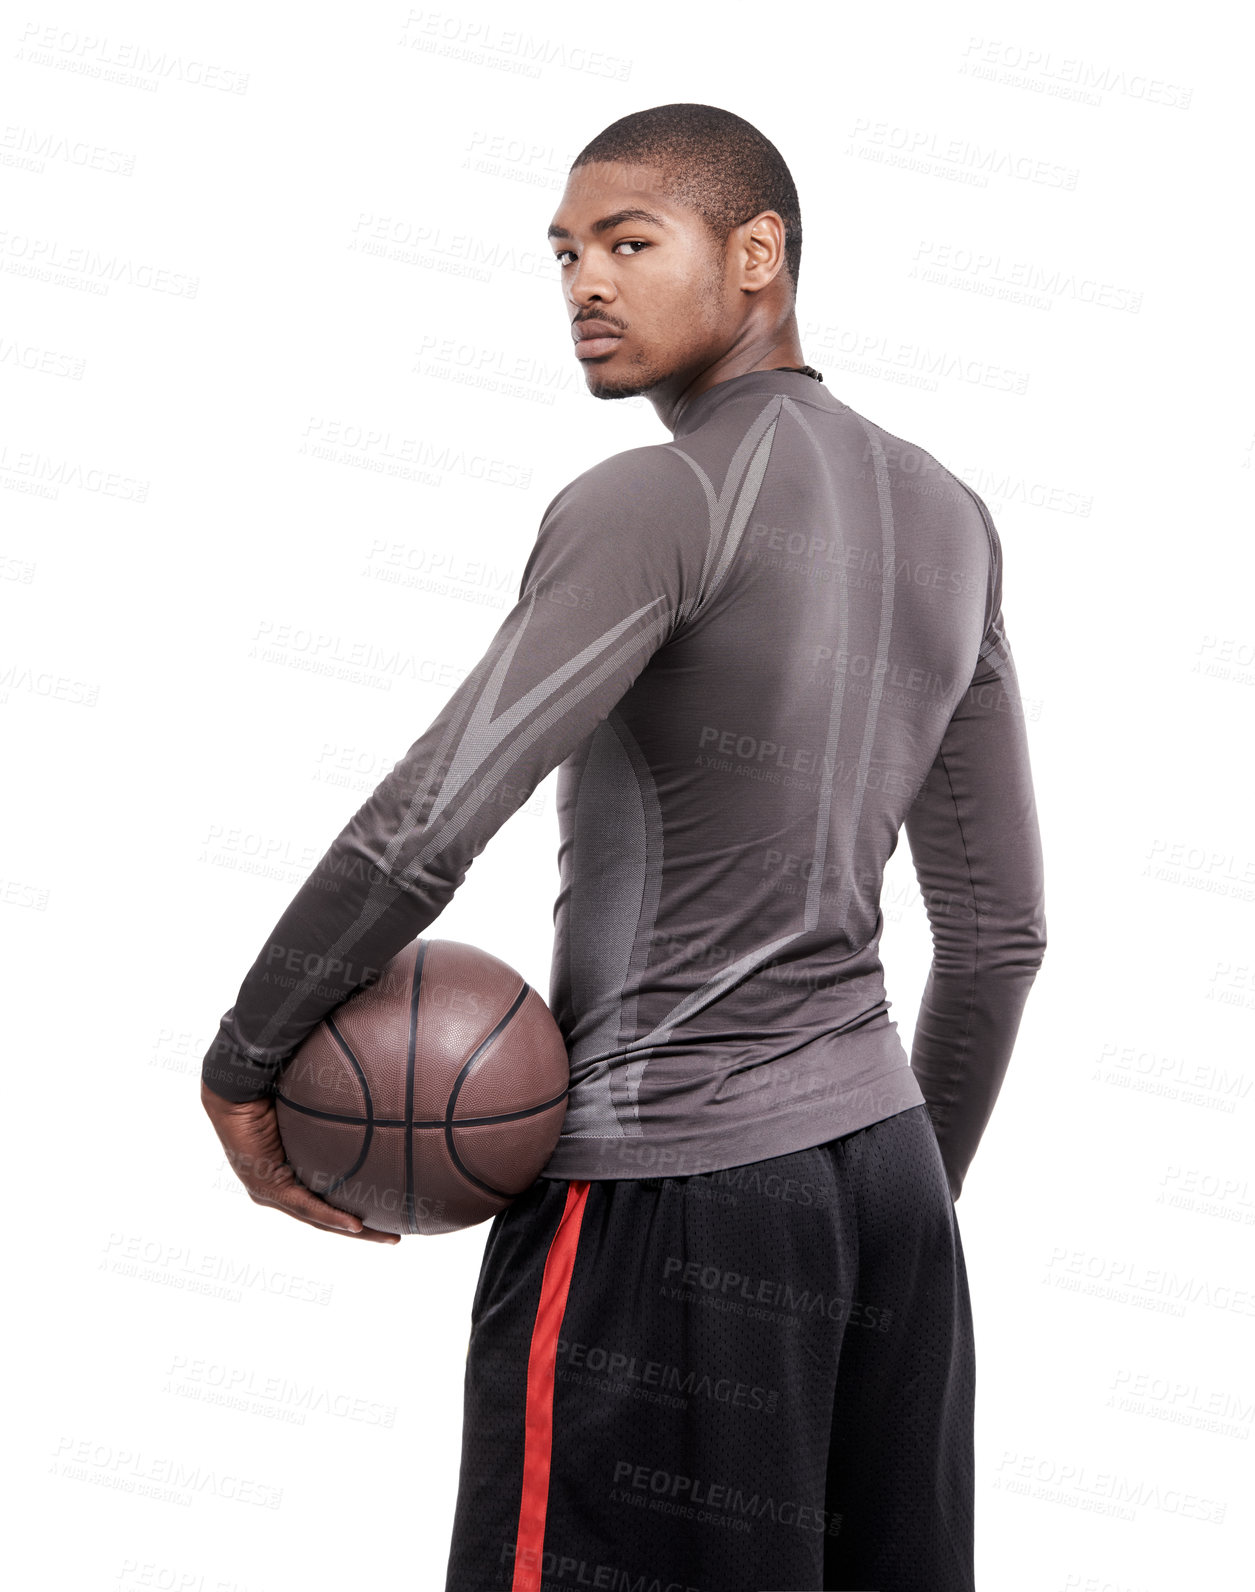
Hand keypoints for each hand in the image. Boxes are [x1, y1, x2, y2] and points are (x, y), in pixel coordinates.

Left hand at [202, 1080, 400, 1243]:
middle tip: (394, 1236)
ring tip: (385, 1237)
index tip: (390, 1211)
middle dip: (364, 1229)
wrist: (239, 1087)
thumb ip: (341, 1111)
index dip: (360, 1205)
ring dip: (353, 1230)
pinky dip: (332, 1216)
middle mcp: (283, 1183)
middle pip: (328, 1215)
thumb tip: (377, 1098)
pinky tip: (357, 1224)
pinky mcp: (266, 1189)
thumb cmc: (277, 1086)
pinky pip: (305, 1205)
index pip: (331, 1194)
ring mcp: (272, 1190)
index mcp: (294, 1167)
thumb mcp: (318, 1107)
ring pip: (319, 1218)